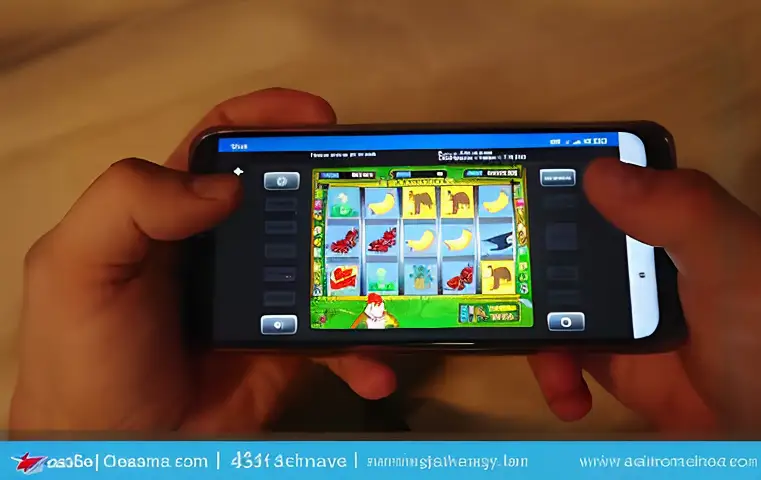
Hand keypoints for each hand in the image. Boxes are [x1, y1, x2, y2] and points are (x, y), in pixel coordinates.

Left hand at [10, 89, 395, 435]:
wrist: (116, 450)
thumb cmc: (85, 355)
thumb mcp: (78, 264)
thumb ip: (130, 202)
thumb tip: (231, 187)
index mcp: (172, 210)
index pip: (226, 142)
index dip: (270, 116)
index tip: (320, 117)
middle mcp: (223, 243)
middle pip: (290, 192)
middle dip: (336, 181)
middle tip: (374, 189)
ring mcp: (263, 294)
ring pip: (325, 259)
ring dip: (363, 263)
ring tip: (393, 275)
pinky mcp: (288, 344)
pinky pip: (337, 336)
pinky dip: (363, 349)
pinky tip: (377, 364)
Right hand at [529, 158, 760, 434]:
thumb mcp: (731, 257)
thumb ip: (677, 210)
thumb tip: (597, 171)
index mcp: (663, 219)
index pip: (598, 187)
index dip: (549, 181)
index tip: (505, 190)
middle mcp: (636, 258)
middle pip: (557, 246)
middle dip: (523, 267)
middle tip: (499, 289)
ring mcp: (623, 312)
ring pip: (551, 305)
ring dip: (532, 331)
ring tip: (547, 364)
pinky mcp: (615, 360)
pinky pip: (565, 358)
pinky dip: (555, 377)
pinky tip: (567, 397)